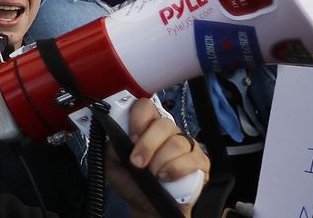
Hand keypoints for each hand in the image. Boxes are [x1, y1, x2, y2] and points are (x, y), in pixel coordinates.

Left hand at [109, 93, 208, 215]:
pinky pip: (191, 159)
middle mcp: (169, 132)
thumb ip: (111, 147)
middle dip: (147, 145)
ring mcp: (187, 145)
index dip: (138, 119)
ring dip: (159, 161)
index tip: (131, 137)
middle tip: (137, 163)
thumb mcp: (113, 165)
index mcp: (147, 127)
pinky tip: (166, 178)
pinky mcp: (201, 162)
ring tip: (153, 174)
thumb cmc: (133, 181)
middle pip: (163, 124)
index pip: (146, 107)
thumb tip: (115, 136)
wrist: (148, 206)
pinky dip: (175, 170)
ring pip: (177, 142)